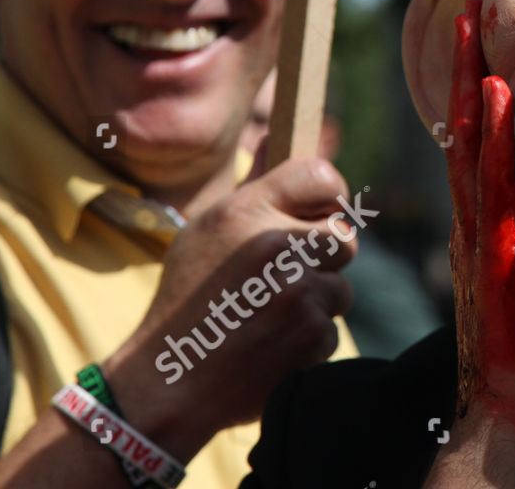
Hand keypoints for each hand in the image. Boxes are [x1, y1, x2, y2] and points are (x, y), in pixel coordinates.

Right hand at [101, 156, 356, 459]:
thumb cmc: (188, 297)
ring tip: (268, 314)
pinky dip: (309, 340)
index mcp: (247, 212)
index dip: (330, 194)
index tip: (321, 211)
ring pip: (342, 288)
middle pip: (344, 237)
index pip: (322, 176)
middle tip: (289, 275)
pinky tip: (270, 344)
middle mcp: (276, 247)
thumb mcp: (207, 229)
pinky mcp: (310, 338)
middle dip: (325, 258)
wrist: (170, 380)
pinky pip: (331, 329)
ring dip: (316, 302)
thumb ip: (253, 187)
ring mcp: (298, 295)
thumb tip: (273, 135)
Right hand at [429, 0, 514, 487]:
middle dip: (469, 65)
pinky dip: (490, 142)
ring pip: (472, 146)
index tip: (494, 30)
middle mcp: (481, 219)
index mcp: (498, 221)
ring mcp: (481, 238)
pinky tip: (499, 98)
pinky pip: (490, 192)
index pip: (491, 139)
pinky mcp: (492, 263)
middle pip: (472, 129)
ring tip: (474, 23)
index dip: (489, 82)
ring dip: (473, 82)